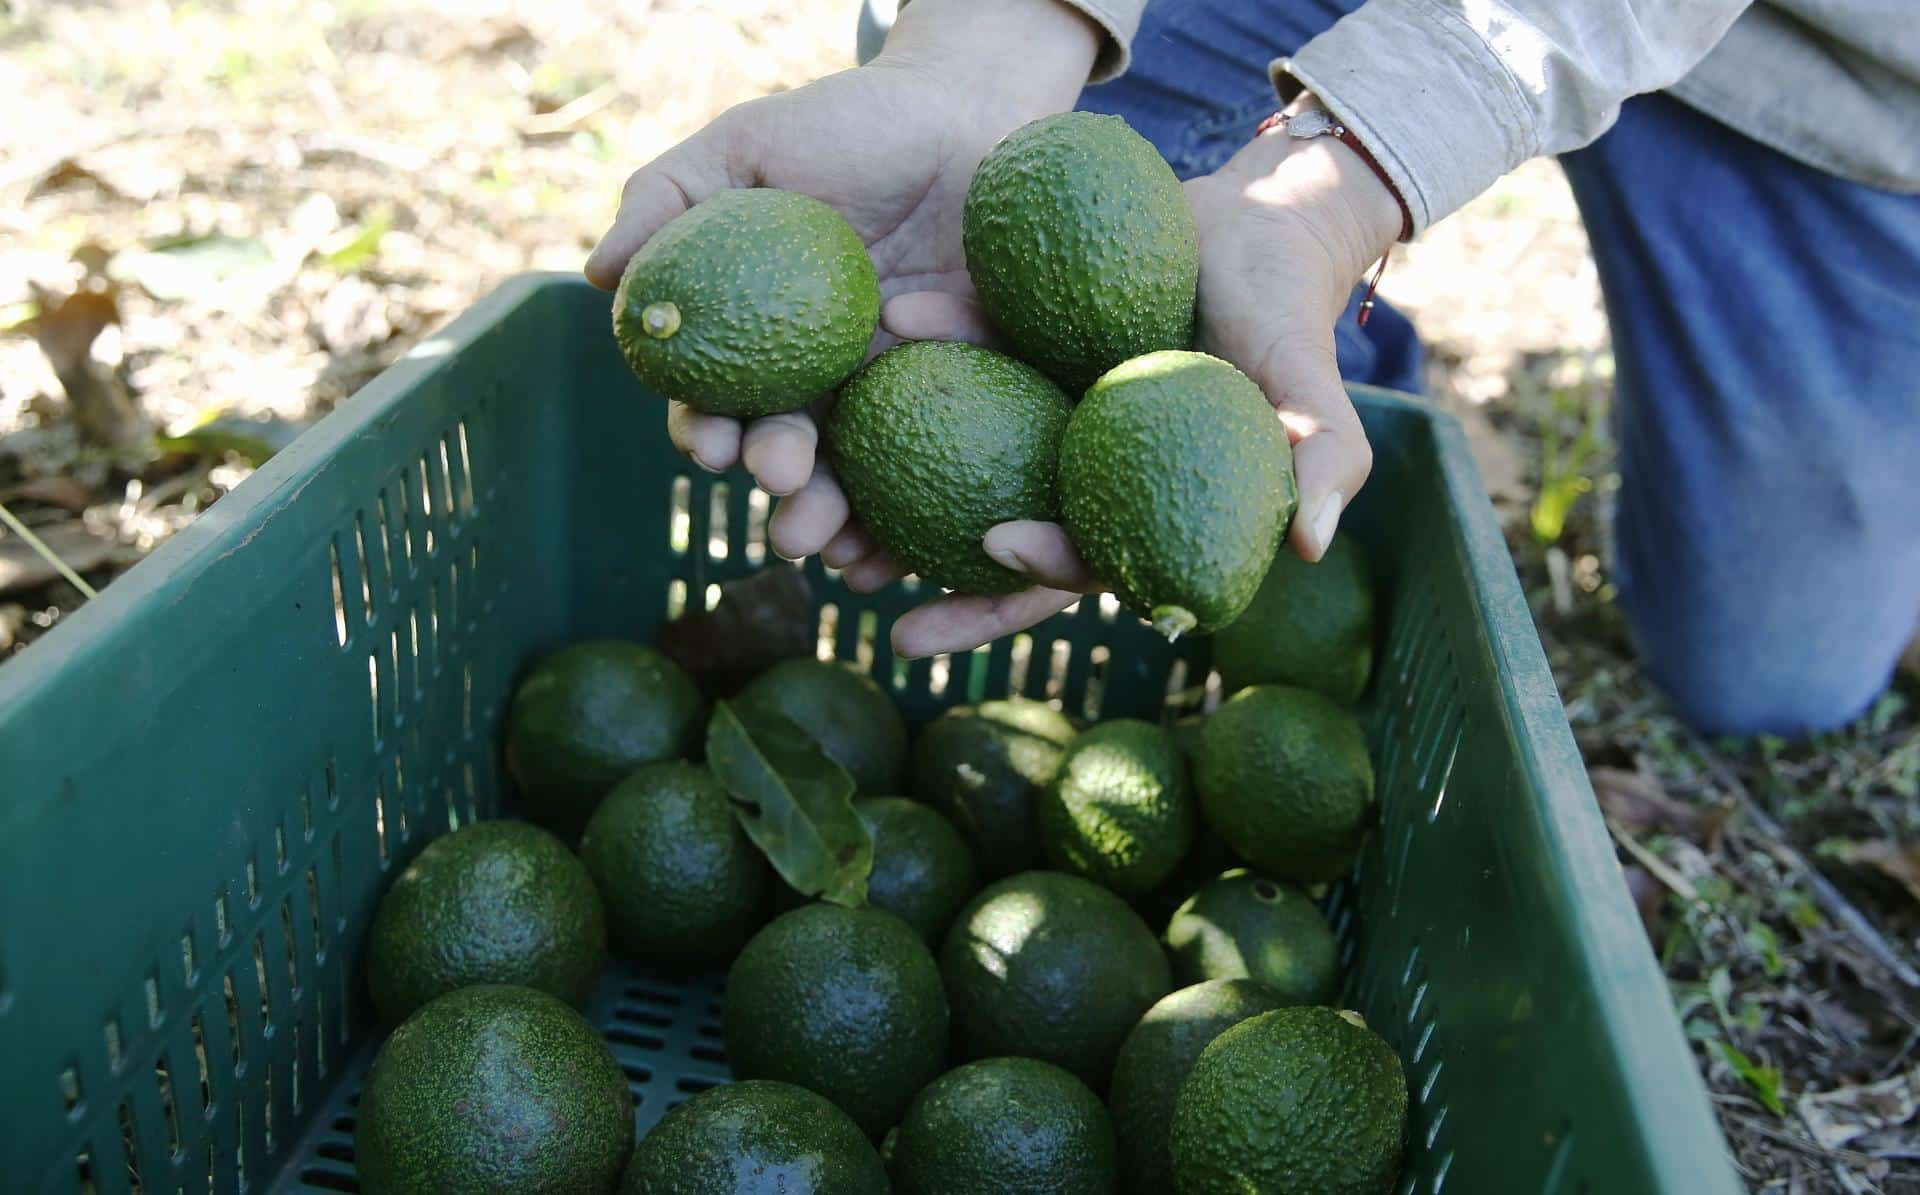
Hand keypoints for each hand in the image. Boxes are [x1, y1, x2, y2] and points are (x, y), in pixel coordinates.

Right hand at [585, 0, 1101, 569]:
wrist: (970, 107)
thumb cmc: (847, 125)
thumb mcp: (745, 149)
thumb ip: (666, 200)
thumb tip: (601, 277)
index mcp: (766, 339)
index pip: (723, 403)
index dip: (708, 429)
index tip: (710, 442)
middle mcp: (831, 383)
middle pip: (796, 456)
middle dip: (782, 486)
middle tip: (784, 488)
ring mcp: (904, 395)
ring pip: (869, 477)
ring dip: (845, 519)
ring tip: (835, 544)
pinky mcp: (980, 392)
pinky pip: (957, 450)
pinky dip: (930, 503)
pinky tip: (913, 542)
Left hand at [889, 101, 1404, 657]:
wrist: (1251, 224)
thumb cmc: (1285, 313)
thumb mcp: (1306, 382)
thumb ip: (1321, 456)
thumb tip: (1315, 547)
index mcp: (1134, 506)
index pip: (1082, 559)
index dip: (1037, 567)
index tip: (990, 543)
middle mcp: (1072, 475)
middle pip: (991, 538)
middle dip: (924, 572)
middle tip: (849, 578)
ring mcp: (1035, 420)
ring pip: (950, 462)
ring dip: (881, 484)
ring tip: (809, 493)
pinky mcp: (1010, 359)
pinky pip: (955, 365)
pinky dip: (918, 356)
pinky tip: (868, 347)